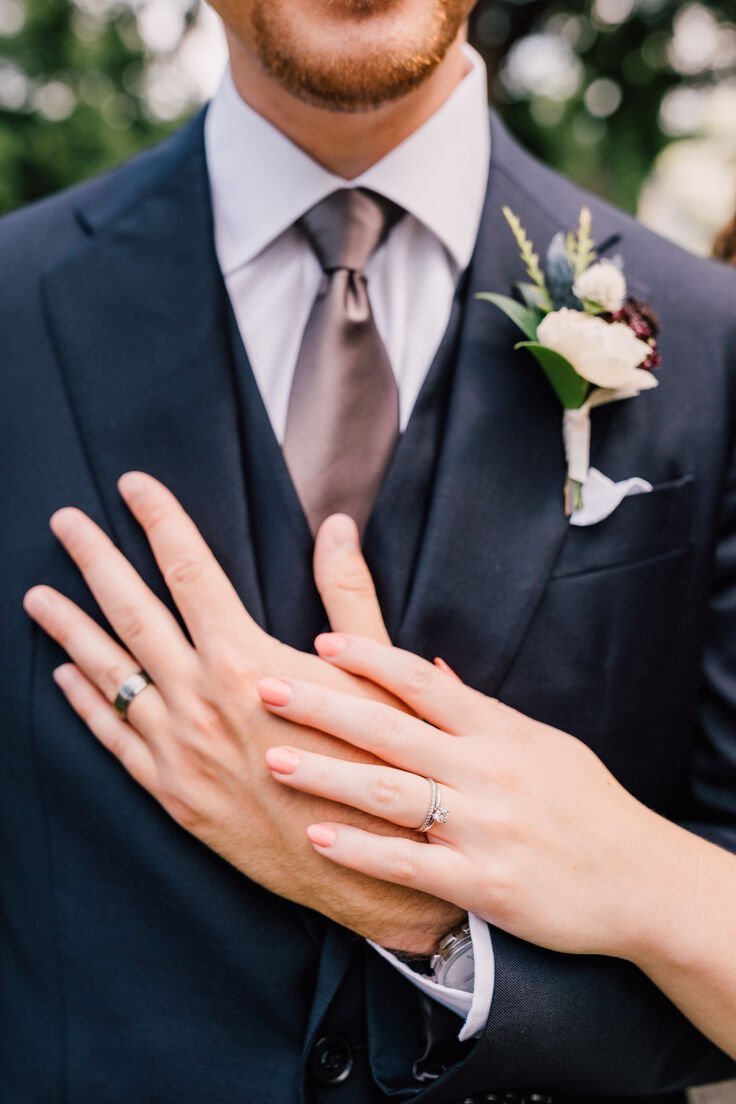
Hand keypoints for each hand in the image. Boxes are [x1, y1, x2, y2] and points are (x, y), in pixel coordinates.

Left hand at [23, 474, 460, 950]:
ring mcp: (179, 750)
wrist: (366, 867)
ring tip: (37, 596)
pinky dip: (85, 705)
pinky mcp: (172, 794)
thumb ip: (349, 595)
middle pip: (134, 613)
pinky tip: (64, 678)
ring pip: (109, 675)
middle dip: (96, 560)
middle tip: (64, 520)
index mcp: (249, 663)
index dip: (161, 521)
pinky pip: (113, 740)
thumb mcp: (377, 676)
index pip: (193, 572)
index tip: (133, 484)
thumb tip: (337, 526)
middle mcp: (202, 701)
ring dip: (70, 630)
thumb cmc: (379, 766)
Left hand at [258, 632, 692, 960]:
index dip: (368, 659)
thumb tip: (430, 671)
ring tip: (275, 758)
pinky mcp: (484, 882)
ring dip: (328, 774)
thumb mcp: (539, 742)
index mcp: (497, 730)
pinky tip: (318, 837)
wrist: (637, 878)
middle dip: (324, 707)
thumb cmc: (585, 803)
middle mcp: (486, 770)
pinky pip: (410, 864)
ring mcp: (484, 826)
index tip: (319, 644)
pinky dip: (362, 850)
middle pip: (391, 728)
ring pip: (391, 792)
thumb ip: (478, 710)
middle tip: (264, 689)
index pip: (420, 682)